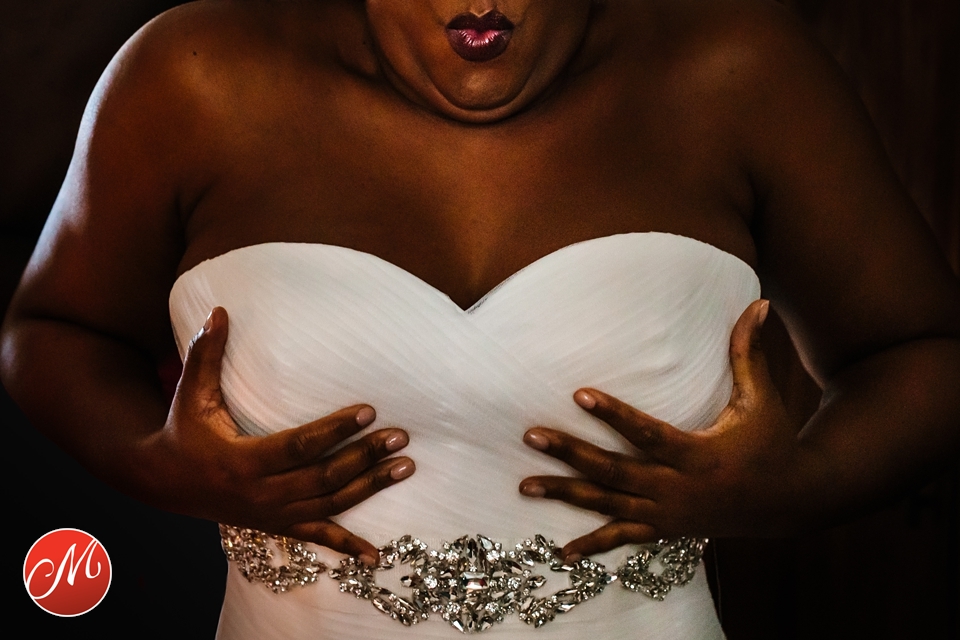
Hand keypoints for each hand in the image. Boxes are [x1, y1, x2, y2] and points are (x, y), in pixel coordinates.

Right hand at [146, 307, 412, 562]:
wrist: (166, 484)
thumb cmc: (183, 431)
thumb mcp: (190, 394)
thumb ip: (206, 353)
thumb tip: (219, 309)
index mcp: (243, 461)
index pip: (299, 445)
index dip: (335, 430)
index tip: (370, 411)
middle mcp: (261, 494)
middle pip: (324, 476)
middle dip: (365, 456)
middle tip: (401, 436)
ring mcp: (272, 515)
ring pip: (330, 503)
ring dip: (370, 487)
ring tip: (406, 467)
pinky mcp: (278, 526)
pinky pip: (318, 538)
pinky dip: (348, 547)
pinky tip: (377, 557)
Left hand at [519, 299, 804, 559]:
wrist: (789, 503)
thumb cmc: (772, 443)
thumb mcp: (762, 399)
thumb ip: (748, 353)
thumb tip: (758, 304)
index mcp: (699, 456)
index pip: (648, 433)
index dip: (613, 415)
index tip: (579, 394)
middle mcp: (679, 489)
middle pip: (615, 471)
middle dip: (571, 454)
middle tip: (531, 435)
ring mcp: (669, 515)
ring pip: (610, 506)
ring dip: (567, 494)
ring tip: (525, 484)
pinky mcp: (666, 529)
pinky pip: (624, 538)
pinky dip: (593, 544)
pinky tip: (562, 552)